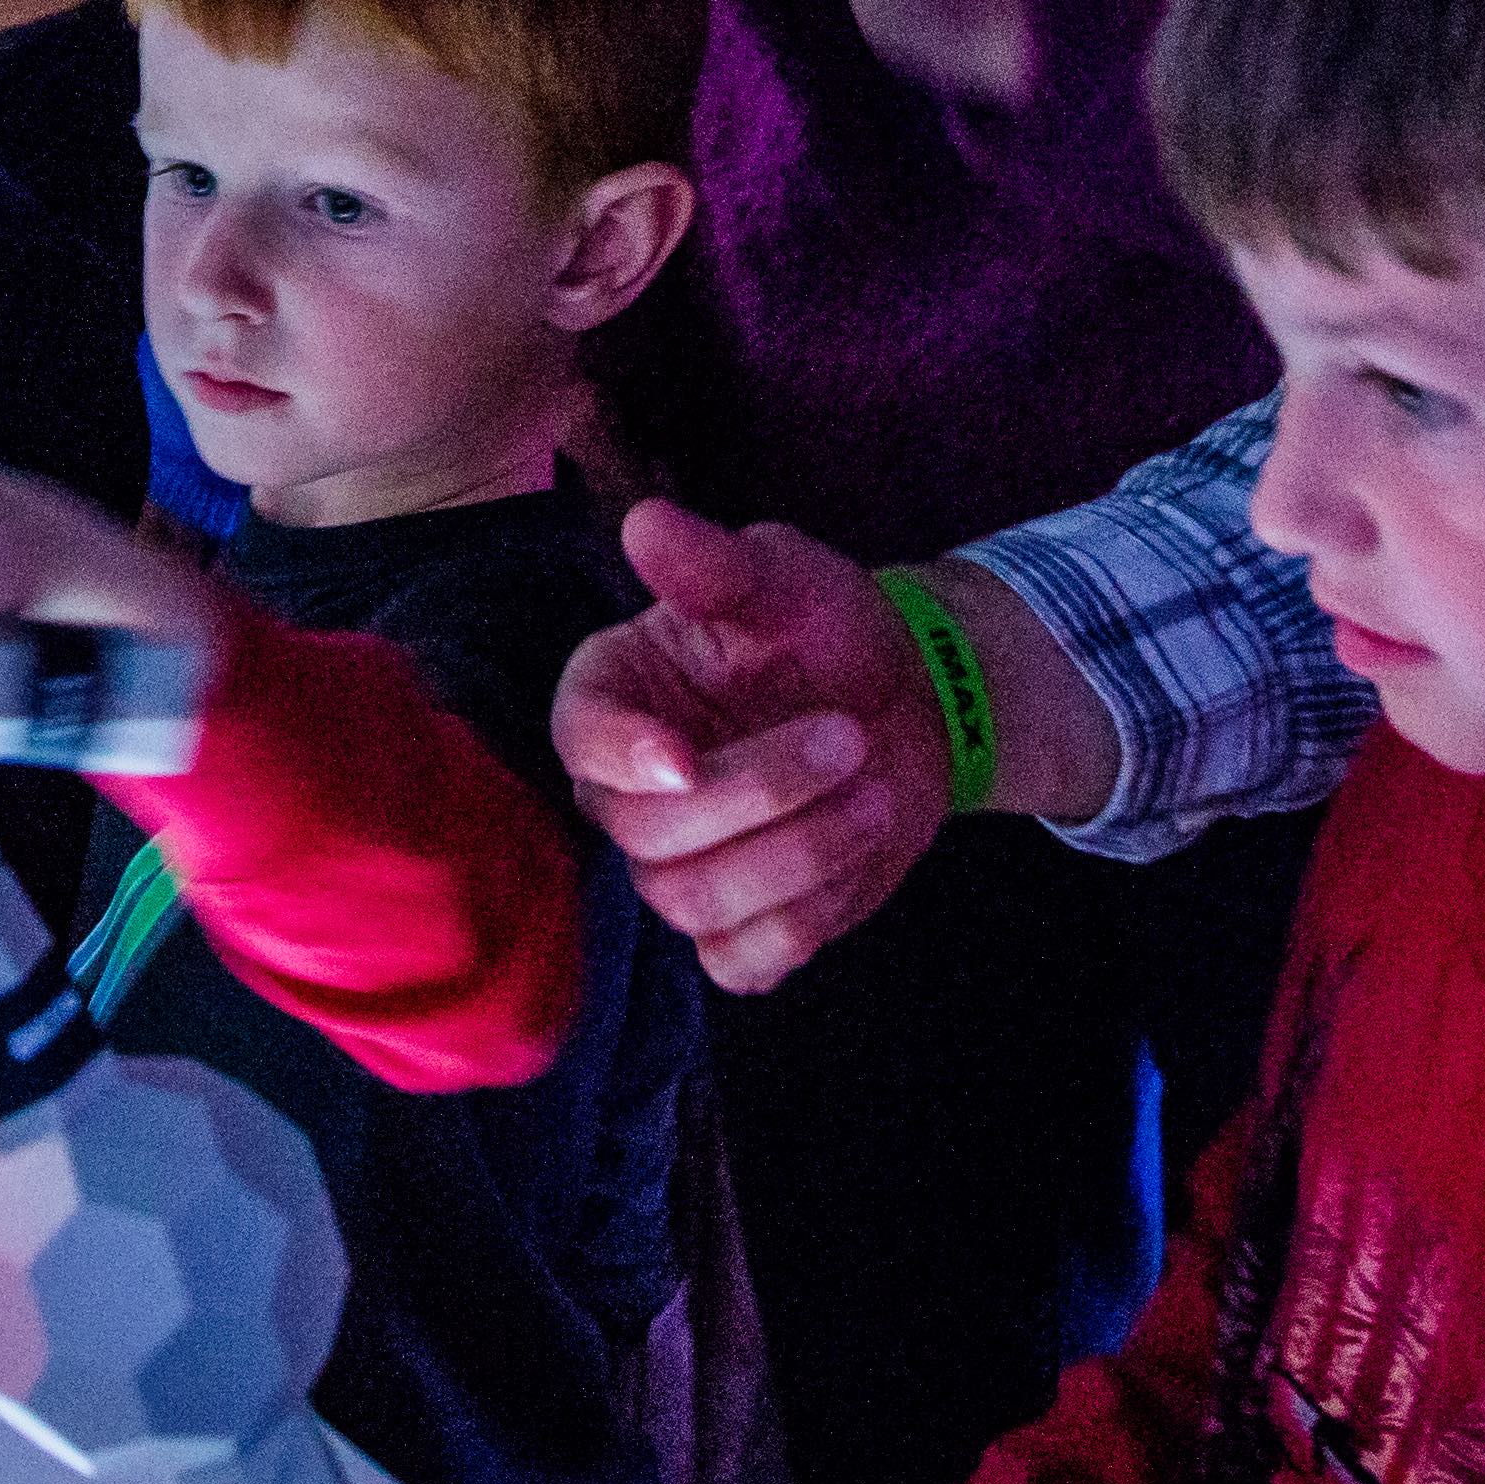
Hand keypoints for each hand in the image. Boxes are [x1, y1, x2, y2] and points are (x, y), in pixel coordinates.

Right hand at [551, 500, 952, 993]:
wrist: (905, 699)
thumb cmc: (823, 628)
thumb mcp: (783, 578)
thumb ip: (715, 565)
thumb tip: (645, 522)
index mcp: (615, 696)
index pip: (579, 739)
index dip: (621, 758)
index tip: (684, 759)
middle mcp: (628, 791)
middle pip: (646, 833)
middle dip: (759, 793)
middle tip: (849, 736)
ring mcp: (678, 867)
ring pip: (693, 902)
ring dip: (800, 853)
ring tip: (876, 789)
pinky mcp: (738, 927)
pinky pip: (742, 961)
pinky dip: (806, 918)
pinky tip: (856, 847)